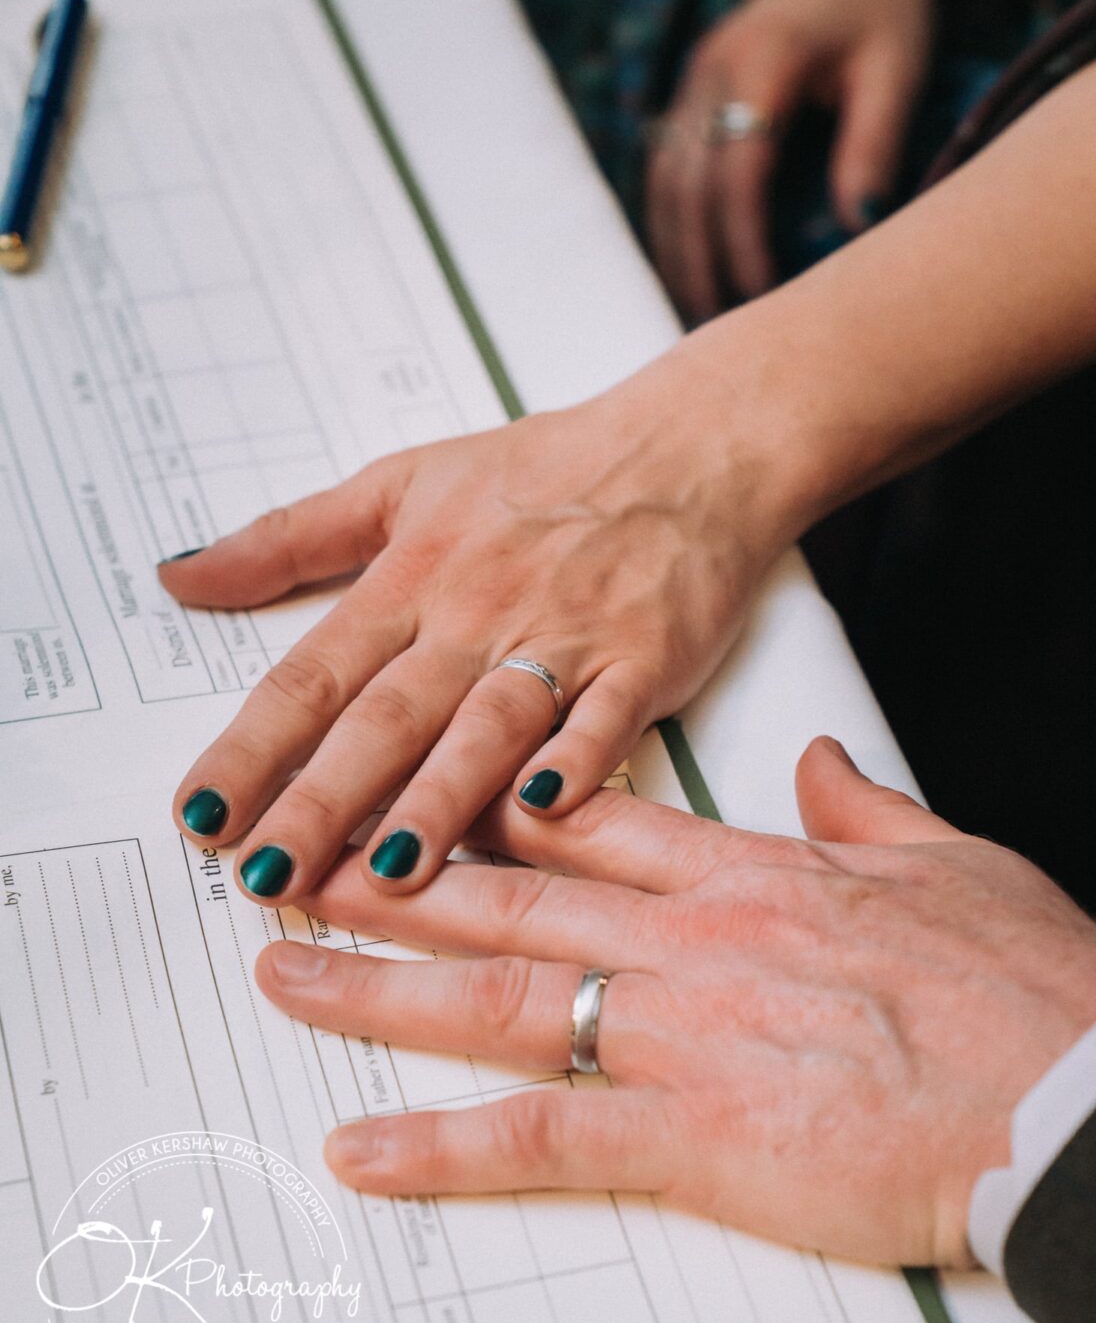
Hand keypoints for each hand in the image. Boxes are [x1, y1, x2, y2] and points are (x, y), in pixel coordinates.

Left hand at [163, 368, 788, 905]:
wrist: (689, 449)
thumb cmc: (545, 472)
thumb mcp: (402, 481)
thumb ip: (288, 536)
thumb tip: (179, 577)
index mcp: (412, 577)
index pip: (314, 674)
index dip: (251, 746)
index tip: (200, 814)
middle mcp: (477, 613)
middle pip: (387, 717)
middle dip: (323, 799)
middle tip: (267, 873)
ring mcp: (564, 639)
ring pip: (488, 727)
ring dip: (437, 800)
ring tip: (386, 873)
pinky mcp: (643, 661)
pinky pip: (606, 718)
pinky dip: (580, 760)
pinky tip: (545, 808)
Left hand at [255, 737, 1095, 1266]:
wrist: (1072, 1091)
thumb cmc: (1024, 984)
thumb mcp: (948, 858)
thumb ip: (862, 803)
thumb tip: (822, 764)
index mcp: (748, 873)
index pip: (591, 824)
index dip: (493, 809)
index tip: (425, 797)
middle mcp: (692, 938)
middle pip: (511, 898)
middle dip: (394, 877)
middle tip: (305, 860)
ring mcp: (682, 1030)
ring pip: (497, 996)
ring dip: (377, 987)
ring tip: (284, 972)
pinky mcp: (694, 1132)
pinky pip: (542, 1136)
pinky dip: (443, 1148)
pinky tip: (363, 1152)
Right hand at [648, 0, 935, 319]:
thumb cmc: (886, 8)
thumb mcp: (897, 69)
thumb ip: (873, 145)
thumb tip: (857, 227)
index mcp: (760, 61)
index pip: (736, 174)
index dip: (742, 243)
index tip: (759, 297)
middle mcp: (710, 70)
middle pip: (686, 188)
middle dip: (697, 262)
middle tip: (715, 328)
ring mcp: (692, 79)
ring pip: (663, 182)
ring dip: (673, 250)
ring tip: (692, 309)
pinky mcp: (691, 91)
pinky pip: (666, 168)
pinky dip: (672, 222)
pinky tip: (685, 265)